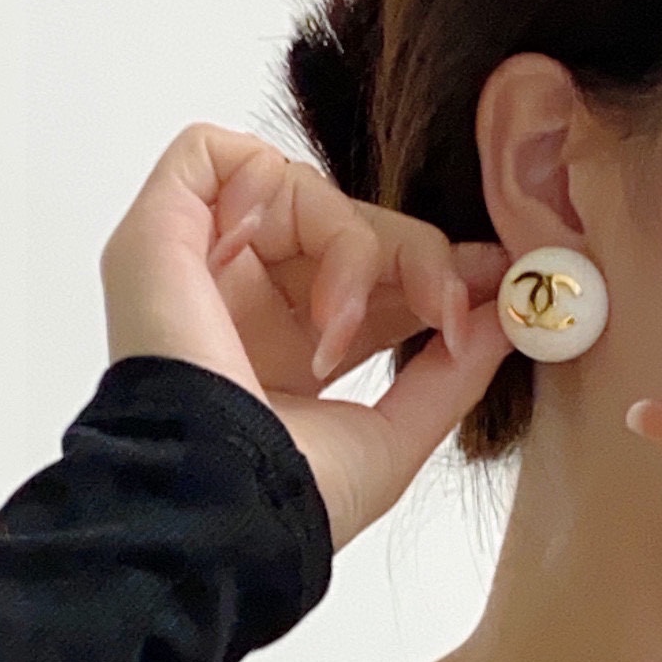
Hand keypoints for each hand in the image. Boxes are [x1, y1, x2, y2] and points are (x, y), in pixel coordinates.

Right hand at [99, 123, 514, 553]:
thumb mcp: (393, 439)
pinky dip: (258, 182)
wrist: (216, 507)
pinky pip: (211, 154)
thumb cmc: (288, 496)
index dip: (430, 267)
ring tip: (332, 326)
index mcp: (296, 351)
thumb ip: (451, 375)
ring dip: (347, 246)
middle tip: (442, 304)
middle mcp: (251, 303)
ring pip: (305, 192)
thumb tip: (502, 317)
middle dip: (413, 256)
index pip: (373, 278)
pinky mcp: (159, 233)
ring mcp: (208, 266)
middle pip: (350, 226)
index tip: (494, 275)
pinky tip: (262, 245)